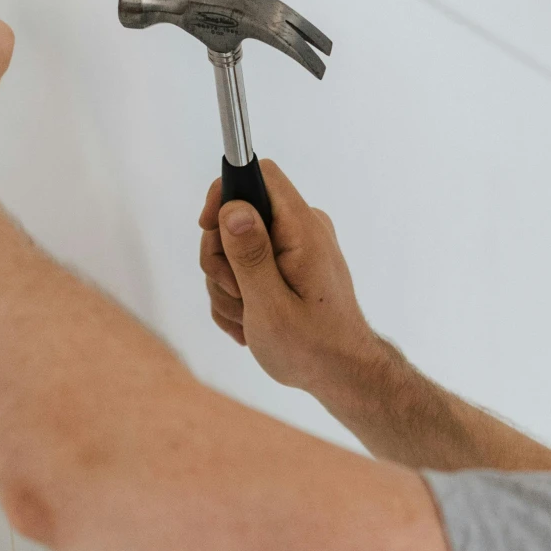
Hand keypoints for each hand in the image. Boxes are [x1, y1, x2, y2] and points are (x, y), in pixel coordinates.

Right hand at [198, 160, 380, 396]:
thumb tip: (233, 206)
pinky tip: (250, 325)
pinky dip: (238, 298)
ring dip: (228, 288)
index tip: (207, 228)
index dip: (226, 194)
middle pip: (236, 217)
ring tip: (248, 319)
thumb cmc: (312, 348)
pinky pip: (244, 269)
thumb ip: (250, 254)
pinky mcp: (286, 266)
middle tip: (238, 298)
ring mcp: (294, 249)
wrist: (343, 375)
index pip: (259, 175)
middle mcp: (300, 230)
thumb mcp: (270, 306)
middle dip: (221, 261)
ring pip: (233, 249)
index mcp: (302, 229)